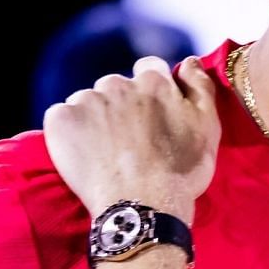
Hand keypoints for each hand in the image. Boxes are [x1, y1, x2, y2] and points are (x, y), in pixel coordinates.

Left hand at [43, 56, 220, 222]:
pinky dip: (69, 132)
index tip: (151, 117)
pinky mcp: (61, 120)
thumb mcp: (207, 127)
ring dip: (94, 119)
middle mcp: (118, 83)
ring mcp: (86, 100)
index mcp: (153, 81)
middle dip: (121, 106)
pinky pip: (61, 117)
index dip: (151, 92)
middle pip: (116, 86)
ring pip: (88, 101)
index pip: (149, 69)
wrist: (142, 208)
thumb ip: (200, 85)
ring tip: (105, 153)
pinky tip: (83, 155)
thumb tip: (190, 60)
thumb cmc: (181, 172)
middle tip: (128, 142)